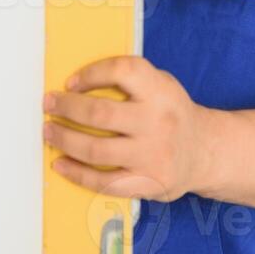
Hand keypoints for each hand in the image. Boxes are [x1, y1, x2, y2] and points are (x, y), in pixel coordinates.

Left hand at [43, 55, 213, 201]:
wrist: (205, 151)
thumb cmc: (173, 114)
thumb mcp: (164, 86)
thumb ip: (133, 81)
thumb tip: (80, 83)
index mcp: (162, 92)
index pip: (123, 71)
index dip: (92, 73)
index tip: (71, 82)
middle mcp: (158, 121)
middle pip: (100, 113)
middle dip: (67, 108)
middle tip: (49, 104)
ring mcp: (152, 155)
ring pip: (95, 150)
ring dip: (64, 139)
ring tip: (49, 131)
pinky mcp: (146, 182)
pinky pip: (102, 181)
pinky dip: (76, 173)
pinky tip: (61, 164)